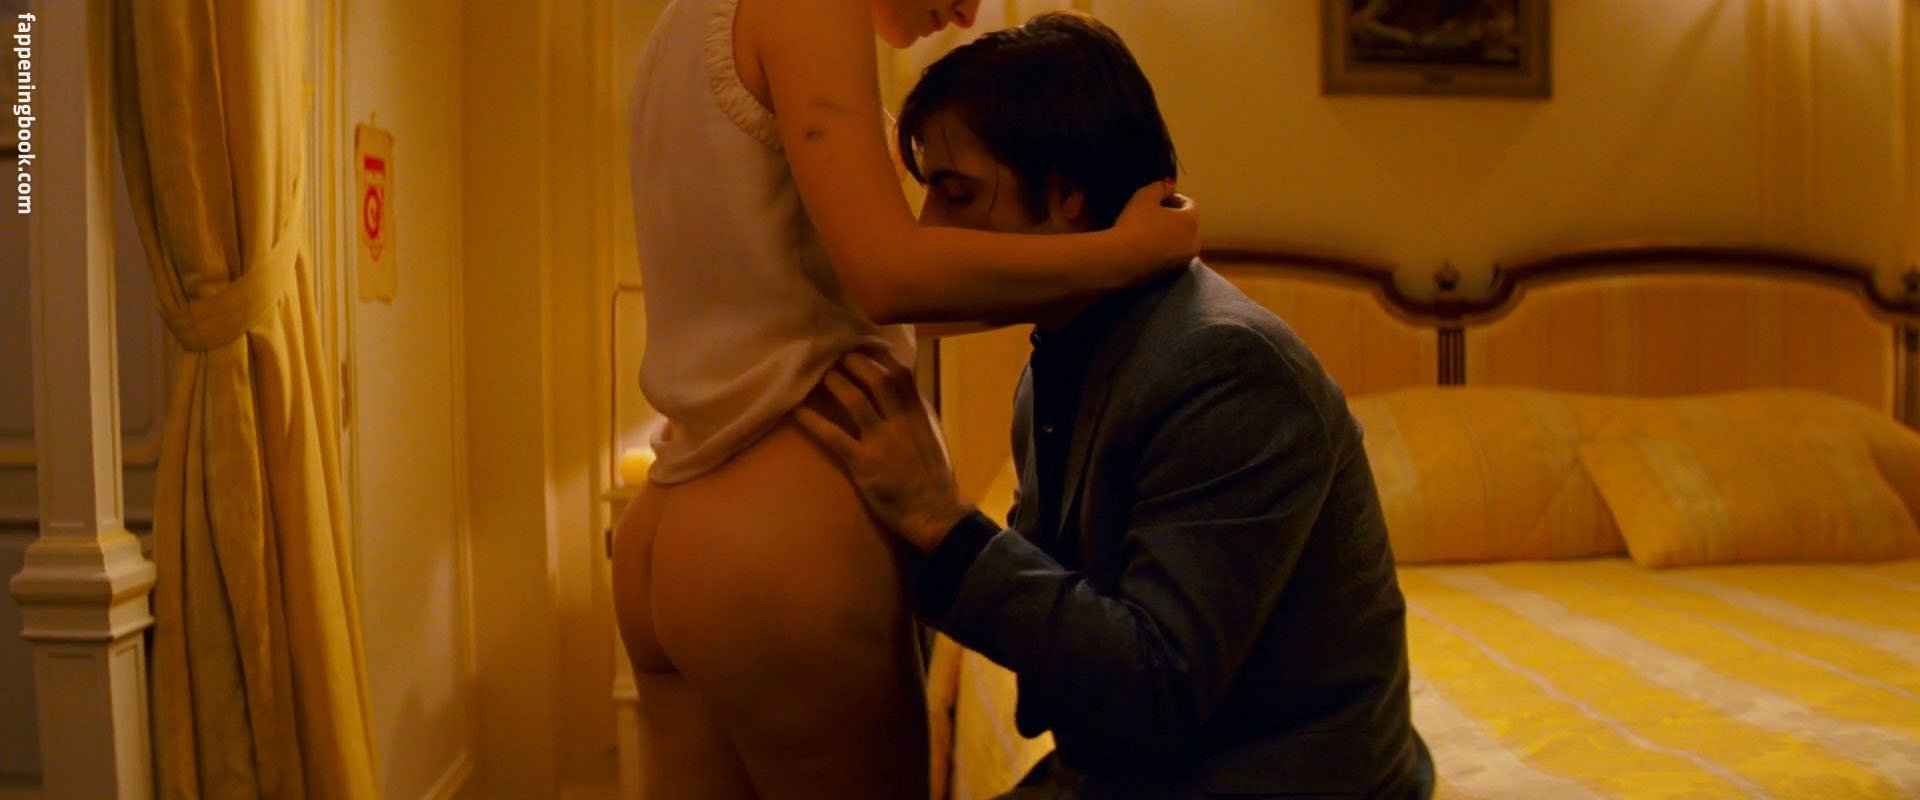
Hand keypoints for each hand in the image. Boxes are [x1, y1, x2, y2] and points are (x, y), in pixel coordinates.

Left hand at [793, 350, 972, 552]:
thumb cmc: (933, 476)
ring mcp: (882, 441)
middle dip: (855, 362)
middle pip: (877, 379)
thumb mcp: (931, 435)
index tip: (864, 343)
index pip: (901, 373)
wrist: (935, 511)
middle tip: (837, 355)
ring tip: (821, 374)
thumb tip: (898, 390)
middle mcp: (902, 421)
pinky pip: (834, 437)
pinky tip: (798, 411)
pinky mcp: (864, 464)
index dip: (880, 355)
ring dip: (836, 383)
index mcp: (919, 413)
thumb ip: (914, 412)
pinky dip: (814, 421)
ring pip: (856, 401)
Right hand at [1115, 179, 1199, 273]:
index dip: (1175, 198)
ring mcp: (1183, 261)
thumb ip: (1161, 187)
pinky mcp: (1171, 275)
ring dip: (1169, 236)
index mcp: (1191, 221)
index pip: (1190, 204)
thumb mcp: (1145, 196)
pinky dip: (1163, 251)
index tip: (1159, 198)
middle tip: (1154, 215)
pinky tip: (1146, 248)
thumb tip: (1171, 186)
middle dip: (1174, 219)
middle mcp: (1194, 242)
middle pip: (1187, 225)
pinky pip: (1170, 257)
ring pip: (1180, 243)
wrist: (1122, 260)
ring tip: (1149, 232)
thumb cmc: (1136, 223)